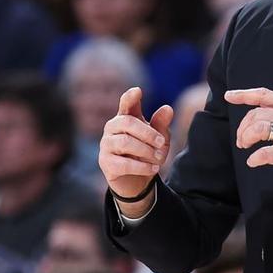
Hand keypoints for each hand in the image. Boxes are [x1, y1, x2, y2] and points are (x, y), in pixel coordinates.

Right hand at [99, 87, 172, 213]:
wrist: (138, 181)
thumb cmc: (147, 154)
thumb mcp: (159, 139)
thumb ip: (161, 124)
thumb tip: (168, 108)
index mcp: (126, 118)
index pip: (125, 104)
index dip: (130, 97)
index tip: (138, 91)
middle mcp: (112, 128)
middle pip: (127, 122)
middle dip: (148, 132)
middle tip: (161, 142)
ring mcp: (106, 145)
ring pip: (125, 142)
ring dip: (146, 151)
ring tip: (159, 158)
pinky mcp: (105, 163)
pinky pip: (123, 163)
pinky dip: (141, 166)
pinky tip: (153, 169)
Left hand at [225, 88, 272, 188]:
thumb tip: (262, 118)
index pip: (265, 95)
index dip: (244, 94)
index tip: (229, 96)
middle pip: (257, 113)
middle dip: (243, 127)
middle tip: (242, 140)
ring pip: (259, 128)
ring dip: (246, 138)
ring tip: (245, 147)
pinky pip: (267, 152)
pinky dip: (255, 158)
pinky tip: (253, 161)